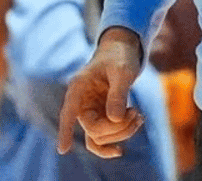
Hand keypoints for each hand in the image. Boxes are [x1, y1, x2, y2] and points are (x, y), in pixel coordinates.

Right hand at [57, 28, 145, 157]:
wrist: (122, 52)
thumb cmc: (120, 57)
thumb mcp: (122, 72)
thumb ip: (118, 94)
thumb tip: (114, 119)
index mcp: (79, 87)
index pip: (68, 112)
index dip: (65, 130)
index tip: (62, 150)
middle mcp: (81, 102)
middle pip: (93, 130)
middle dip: (118, 128)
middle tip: (137, 112)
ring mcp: (90, 112)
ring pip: (100, 137)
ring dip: (121, 133)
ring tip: (139, 117)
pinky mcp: (100, 117)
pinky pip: (103, 138)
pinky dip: (116, 139)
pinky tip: (126, 142)